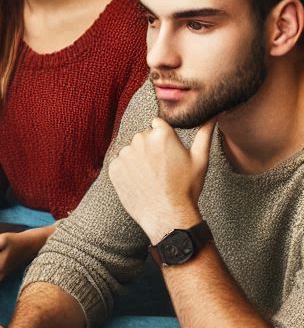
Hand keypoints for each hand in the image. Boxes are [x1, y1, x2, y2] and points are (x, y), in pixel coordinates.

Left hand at [107, 118, 213, 242]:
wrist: (166, 214)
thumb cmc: (186, 188)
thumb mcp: (201, 158)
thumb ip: (205, 132)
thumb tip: (214, 113)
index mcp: (162, 134)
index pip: (157, 124)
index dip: (163, 137)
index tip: (167, 151)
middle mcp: (141, 140)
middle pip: (143, 136)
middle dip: (150, 147)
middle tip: (161, 167)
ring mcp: (125, 154)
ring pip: (131, 150)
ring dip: (138, 158)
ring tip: (151, 176)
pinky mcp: (114, 169)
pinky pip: (120, 164)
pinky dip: (127, 171)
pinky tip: (139, 182)